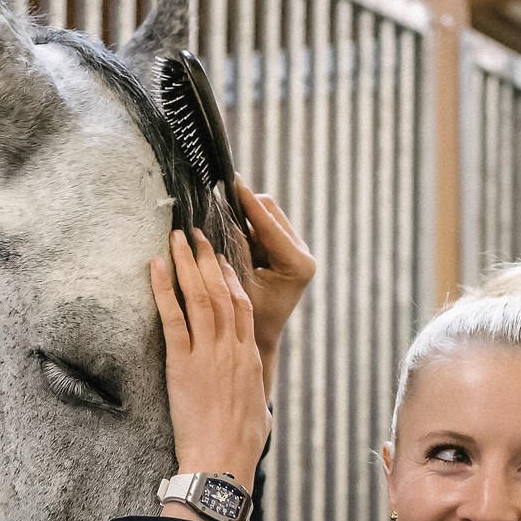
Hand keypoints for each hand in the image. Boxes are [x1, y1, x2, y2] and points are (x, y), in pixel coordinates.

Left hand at [151, 229, 270, 511]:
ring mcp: (208, 353)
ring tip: (176, 237)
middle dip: (208, 259)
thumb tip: (258, 401)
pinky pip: (173, 317)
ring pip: (199, 296)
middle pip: (222, 291)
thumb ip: (256, 397)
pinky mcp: (183, 364)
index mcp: (250, 359)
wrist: (223, 463)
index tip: (220, 259)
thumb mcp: (258, 415)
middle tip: (196, 234)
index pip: (243, 306)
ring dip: (186, 263)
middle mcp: (232, 349)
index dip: (230, 278)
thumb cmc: (240, 447)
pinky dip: (162, 288)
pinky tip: (155, 267)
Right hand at [235, 179, 312, 392]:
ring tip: (220, 219)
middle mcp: (303, 254)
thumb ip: (235, 250)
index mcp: (298, 264)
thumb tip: (223, 216)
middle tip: (217, 198)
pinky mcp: (286, 251)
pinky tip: (228, 232)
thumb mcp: (238, 283)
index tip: (233, 181)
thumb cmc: (246, 319)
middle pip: (271, 212)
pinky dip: (246, 226)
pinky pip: (263, 226)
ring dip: (244, 216)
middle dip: (245, 205)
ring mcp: (296, 251)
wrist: (259, 339)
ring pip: (267, 216)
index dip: (248, 202)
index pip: (270, 224)